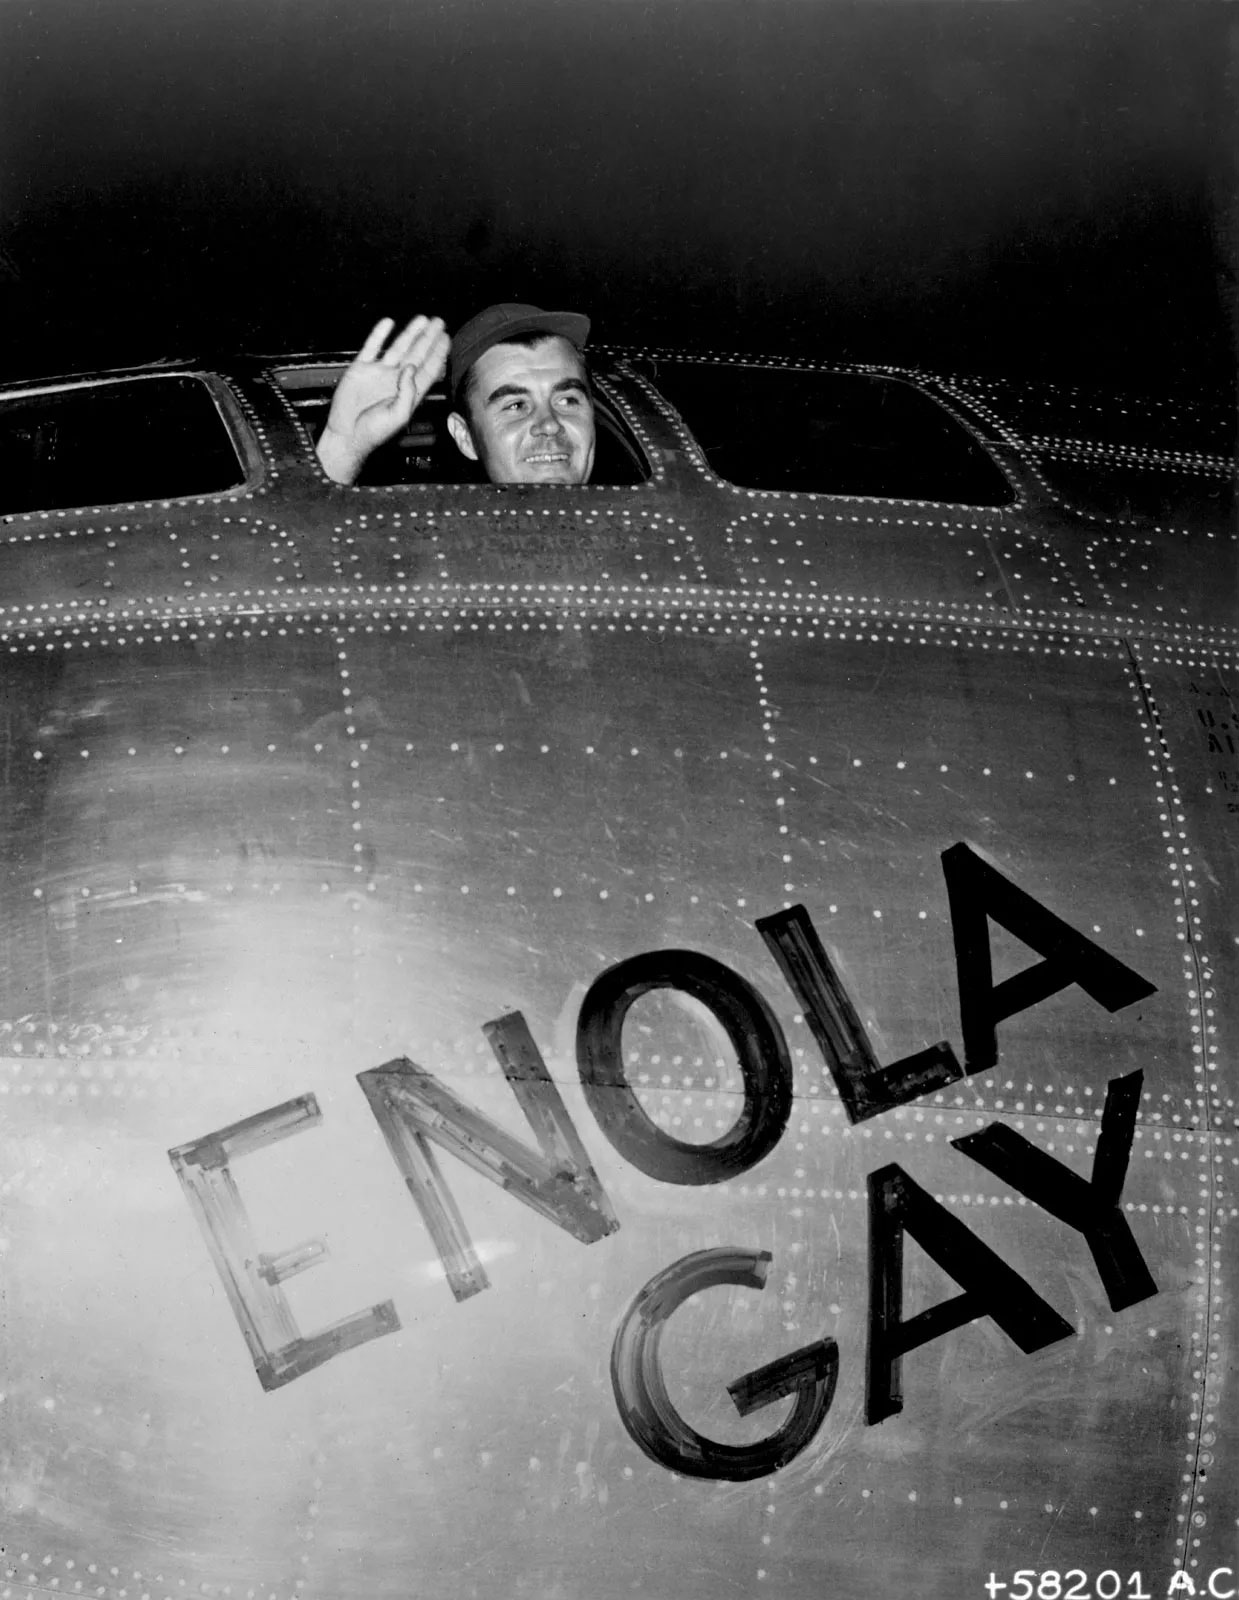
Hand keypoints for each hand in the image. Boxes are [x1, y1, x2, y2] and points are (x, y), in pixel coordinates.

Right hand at [316, 315, 449, 483]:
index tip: (446, 339)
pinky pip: (371, 347)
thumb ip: (408, 392)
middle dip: (428, 338)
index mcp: (408, 393)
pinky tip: (388, 323)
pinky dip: (379, 334)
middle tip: (440, 323)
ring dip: (410, 333)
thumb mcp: (398, 416)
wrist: (346, 435)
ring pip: (398, 347)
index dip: (437, 354)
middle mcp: (396, 380)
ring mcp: (379, 373)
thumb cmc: (374, 432)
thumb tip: (411, 367)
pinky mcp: (361, 369)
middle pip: (416, 354)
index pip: (428, 369)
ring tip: (422, 319)